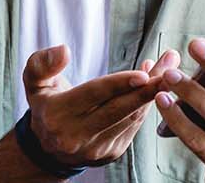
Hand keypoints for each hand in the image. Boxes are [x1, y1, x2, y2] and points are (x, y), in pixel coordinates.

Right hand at [22, 45, 181, 167]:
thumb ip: (42, 63)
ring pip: (131, 118)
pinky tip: (153, 86)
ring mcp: (96, 149)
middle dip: (149, 86)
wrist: (48, 145)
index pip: (94, 96)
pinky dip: (145, 105)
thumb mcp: (34, 81)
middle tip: (171, 64)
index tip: (144, 72)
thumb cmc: (45, 103)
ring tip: (168, 69)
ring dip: (152, 93)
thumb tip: (63, 50)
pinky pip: (133, 126)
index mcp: (57, 115)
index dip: (119, 84)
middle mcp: (77, 136)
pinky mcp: (111, 154)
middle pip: (119, 108)